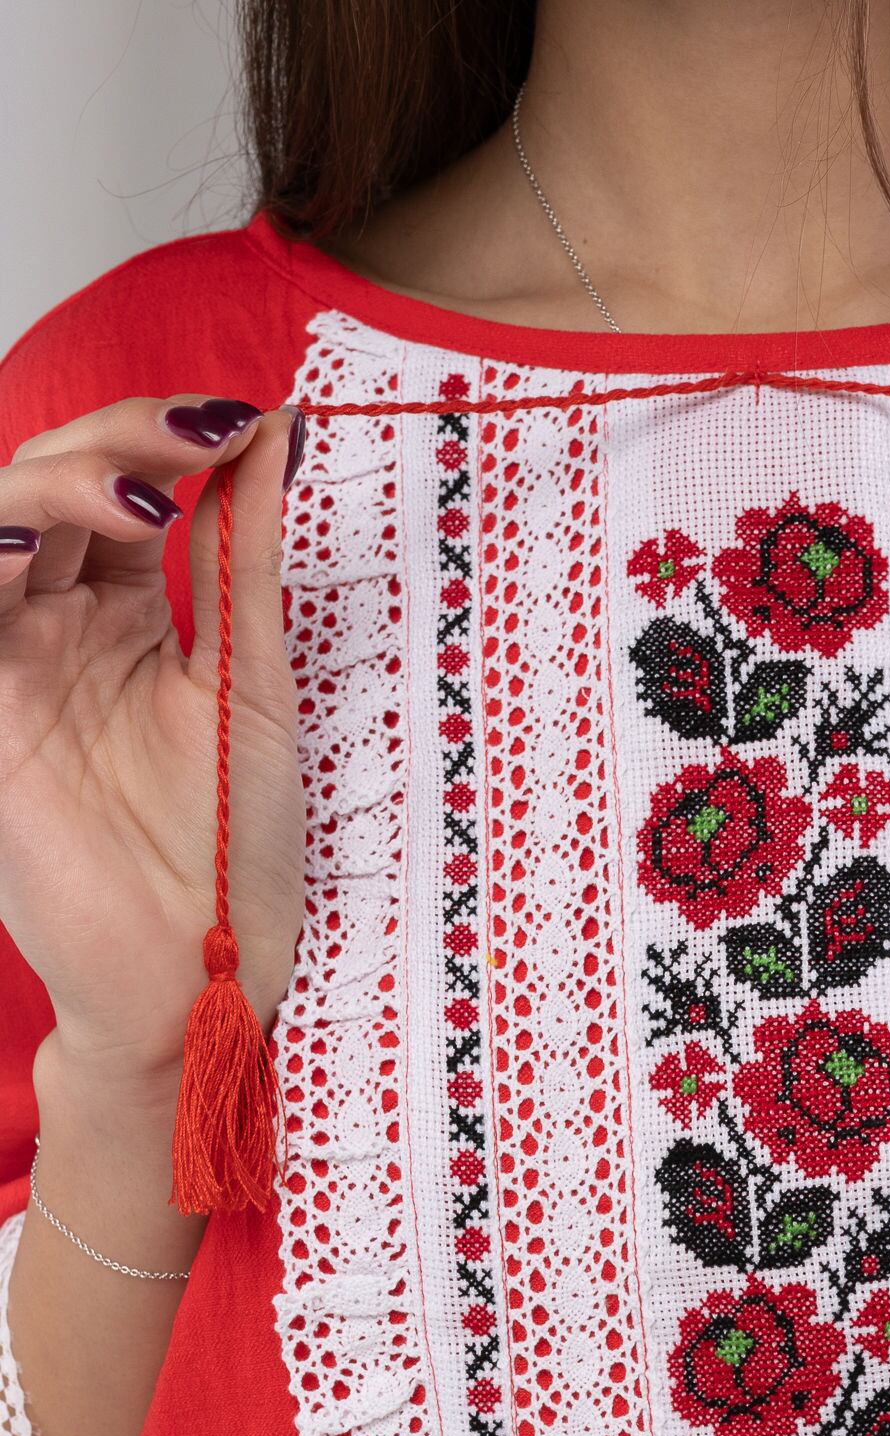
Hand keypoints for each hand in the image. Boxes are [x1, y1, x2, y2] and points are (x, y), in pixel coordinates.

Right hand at [0, 396, 305, 1101]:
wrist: (204, 969)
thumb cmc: (233, 848)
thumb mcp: (253, 679)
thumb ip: (245, 559)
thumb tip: (271, 434)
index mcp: (124, 613)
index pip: (121, 485)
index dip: (168, 437)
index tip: (244, 419)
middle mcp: (57, 626)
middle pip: (53, 484)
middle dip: (120, 440)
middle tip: (198, 434)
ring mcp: (12, 666)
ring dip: (57, 487)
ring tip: (137, 497)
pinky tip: (36, 543)